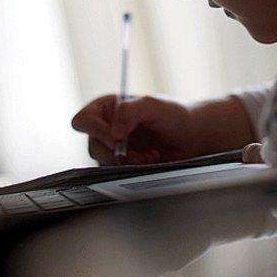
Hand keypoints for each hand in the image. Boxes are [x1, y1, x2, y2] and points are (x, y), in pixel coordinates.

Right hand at [71, 94, 201, 164]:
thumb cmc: (175, 114)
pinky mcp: (124, 163)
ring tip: (149, 156)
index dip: (95, 131)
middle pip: (93, 146)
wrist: (193, 136)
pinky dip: (133, 169)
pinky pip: (117, 172)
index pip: (84, 120)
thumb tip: (113, 133)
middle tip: (136, 155)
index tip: (116, 139)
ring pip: (104, 162)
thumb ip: (130, 111)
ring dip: (126, 162)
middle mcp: (107, 127)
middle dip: (115, 153)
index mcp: (108, 107)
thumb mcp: (154, 105)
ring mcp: (115, 147)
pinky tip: (151, 161)